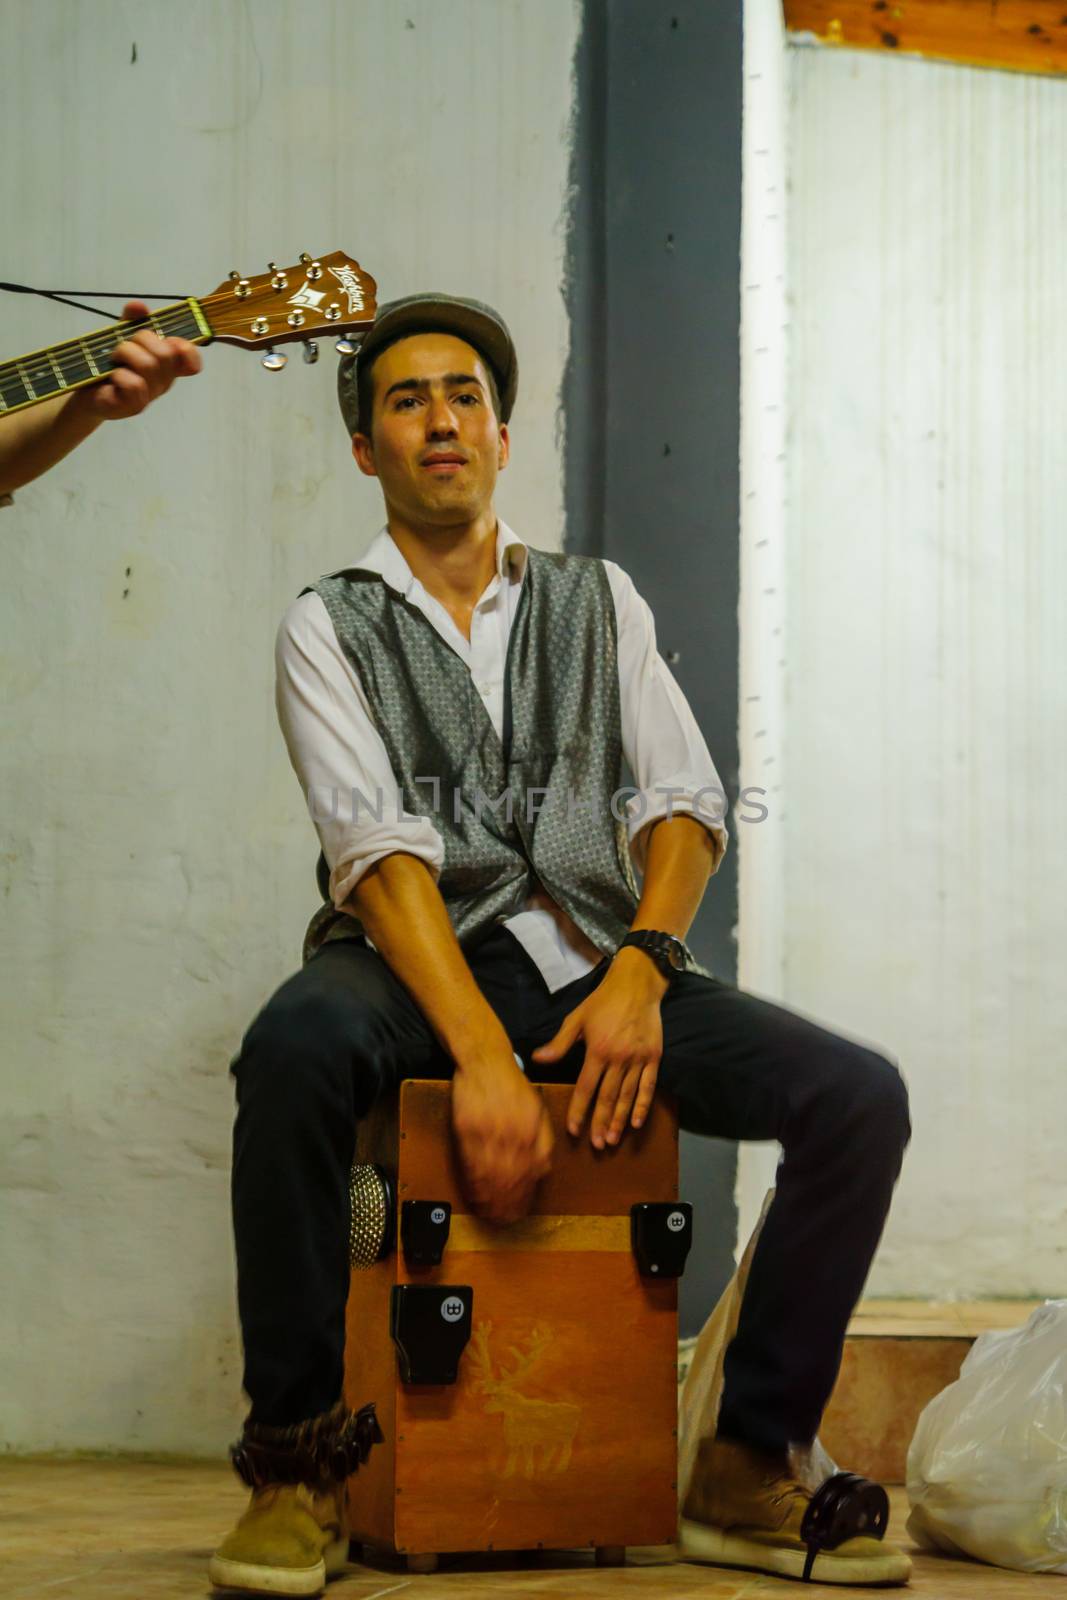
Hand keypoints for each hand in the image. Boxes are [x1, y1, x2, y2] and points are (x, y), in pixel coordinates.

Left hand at [79, 299, 201, 419]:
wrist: (86, 389)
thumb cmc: (108, 363)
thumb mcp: (120, 335)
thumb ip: (132, 320)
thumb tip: (139, 306)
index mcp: (166, 365)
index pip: (191, 360)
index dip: (187, 350)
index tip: (170, 342)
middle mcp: (162, 381)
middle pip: (165, 354)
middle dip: (141, 339)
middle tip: (124, 345)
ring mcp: (149, 396)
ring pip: (148, 365)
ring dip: (124, 353)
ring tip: (113, 358)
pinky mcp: (134, 406)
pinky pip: (134, 384)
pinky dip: (119, 374)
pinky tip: (112, 377)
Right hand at [450, 1054, 553, 1223]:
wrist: (486, 1062)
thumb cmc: (512, 1085)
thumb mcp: (539, 1109)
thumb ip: (543, 1139)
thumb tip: (544, 1169)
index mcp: (535, 1130)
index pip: (534, 1172)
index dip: (526, 1194)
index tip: (521, 1208)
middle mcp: (515, 1133)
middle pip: (514, 1178)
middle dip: (509, 1202)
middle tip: (505, 1219)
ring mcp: (491, 1132)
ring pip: (493, 1174)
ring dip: (492, 1197)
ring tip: (490, 1214)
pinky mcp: (469, 1130)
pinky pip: (473, 1163)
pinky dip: (475, 1182)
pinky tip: (475, 1193)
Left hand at [531, 950, 665, 1148]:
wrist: (637, 984)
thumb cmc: (603, 1001)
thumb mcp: (577, 1018)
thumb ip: (559, 1043)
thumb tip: (537, 1059)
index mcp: (597, 1050)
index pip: (585, 1088)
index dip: (578, 1110)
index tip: (573, 1129)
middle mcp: (618, 1058)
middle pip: (607, 1098)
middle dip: (601, 1123)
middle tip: (597, 1145)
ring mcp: (638, 1059)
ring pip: (627, 1096)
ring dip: (619, 1120)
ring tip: (613, 1140)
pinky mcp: (654, 1057)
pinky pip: (648, 1086)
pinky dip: (643, 1105)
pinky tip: (636, 1122)